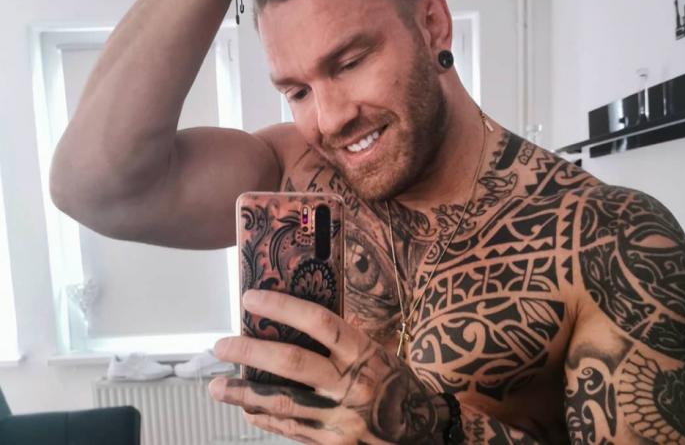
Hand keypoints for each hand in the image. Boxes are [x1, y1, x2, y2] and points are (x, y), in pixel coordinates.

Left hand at [209, 289, 447, 443]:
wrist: (423, 434)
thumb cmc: (395, 386)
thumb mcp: (379, 355)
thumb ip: (345, 340)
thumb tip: (299, 319)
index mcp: (363, 354)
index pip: (319, 322)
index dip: (283, 307)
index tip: (251, 298)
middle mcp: (351, 385)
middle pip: (292, 363)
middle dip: (250, 353)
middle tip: (222, 345)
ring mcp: (340, 419)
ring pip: (282, 403)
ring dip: (243, 394)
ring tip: (215, 386)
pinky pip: (290, 429)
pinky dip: (265, 418)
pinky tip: (246, 410)